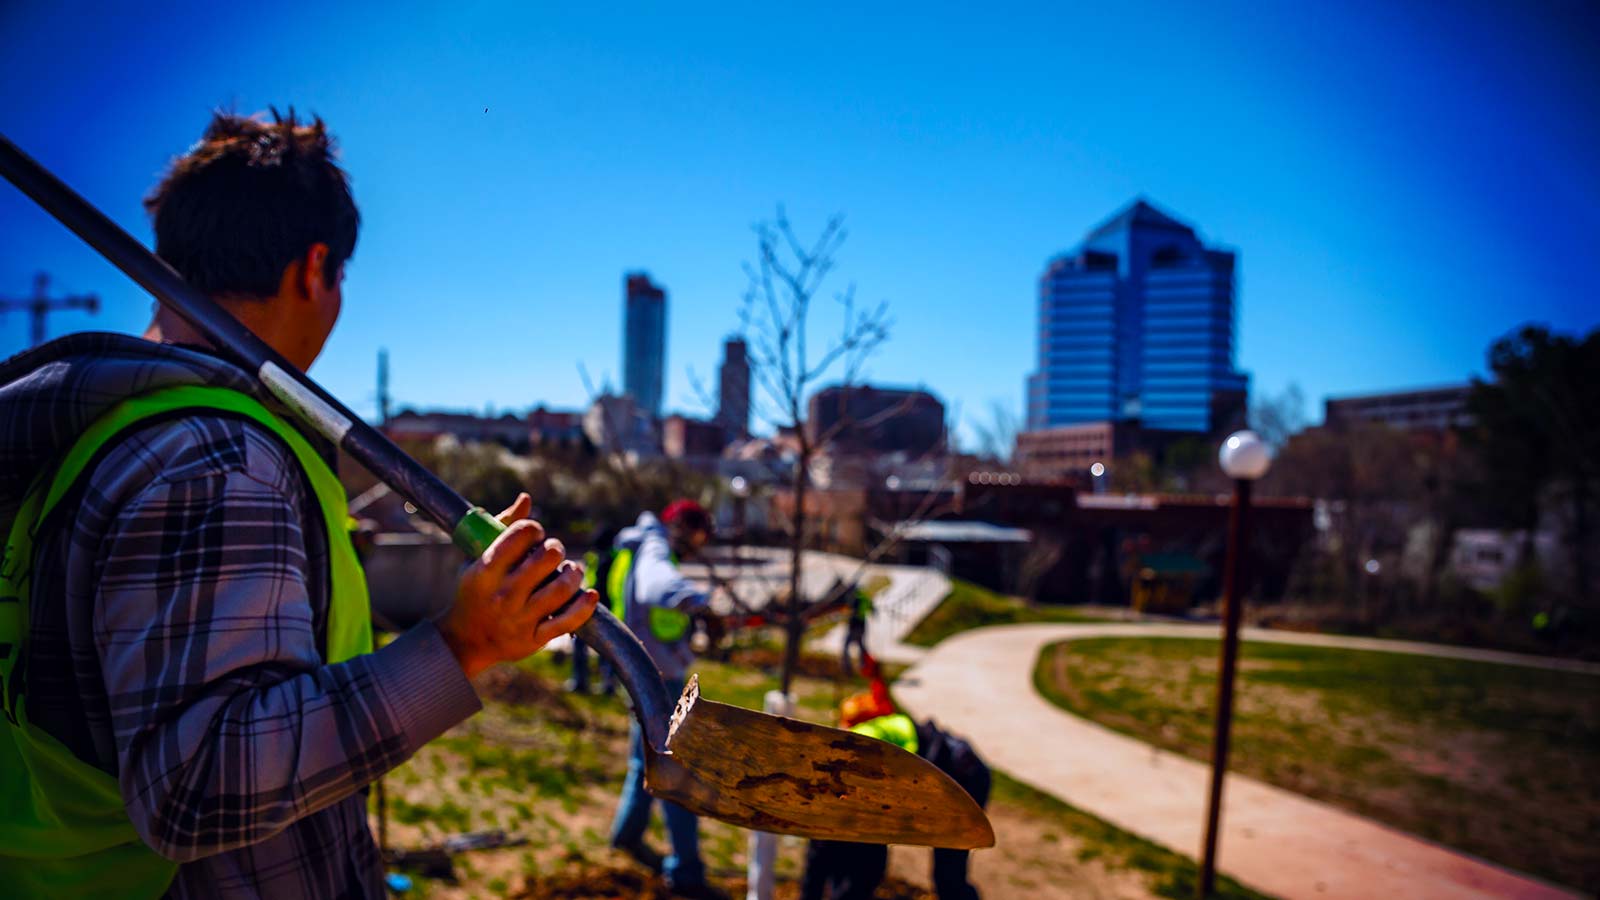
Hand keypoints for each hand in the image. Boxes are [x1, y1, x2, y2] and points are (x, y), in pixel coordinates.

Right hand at [438, 493, 599, 679]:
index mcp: (486, 570)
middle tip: (553, 551)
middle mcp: (504, 594)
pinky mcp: (535, 638)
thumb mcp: (476, 559)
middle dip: (555, 547)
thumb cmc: (474, 592)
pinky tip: (589, 594)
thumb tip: (527, 499)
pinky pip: (568, 621)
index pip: (521, 534)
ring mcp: (520, 618)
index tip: (534, 534)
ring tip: (568, 570)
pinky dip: (584, 606)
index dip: (534, 528)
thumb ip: (502, 527)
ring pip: (562, 588)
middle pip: (547, 557)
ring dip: (572, 573)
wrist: (465, 642)